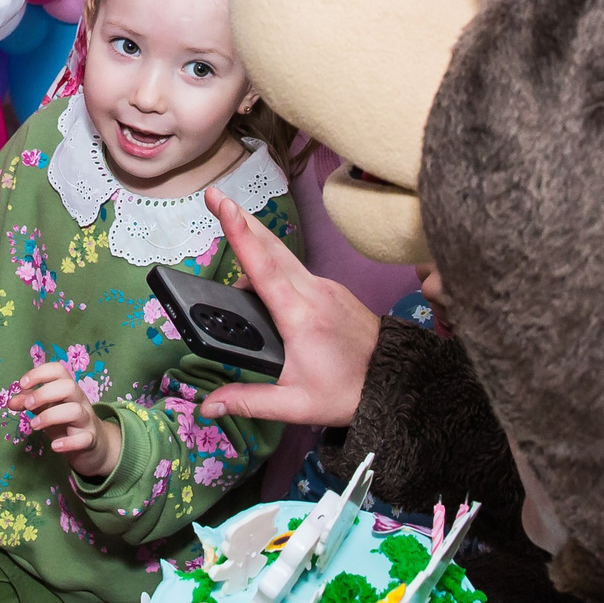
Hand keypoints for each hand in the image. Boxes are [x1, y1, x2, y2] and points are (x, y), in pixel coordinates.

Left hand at [3, 361, 119, 478]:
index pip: (58, 370)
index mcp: (68, 388)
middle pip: (68, 386)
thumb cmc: (66, 422)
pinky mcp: (91, 439)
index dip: (39, 373)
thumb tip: (11, 401)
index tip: (22, 385)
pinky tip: (54, 447)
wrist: (94, 445)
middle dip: (44, 394)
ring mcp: (87, 420)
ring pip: (75, 410)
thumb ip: (30, 402)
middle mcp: (80, 400)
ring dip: (50, 416)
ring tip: (34, 425)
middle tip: (27, 406)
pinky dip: (68, 443)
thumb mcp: (46, 409)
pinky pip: (84, 438)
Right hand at [194, 187, 380, 425]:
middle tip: (214, 196)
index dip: (240, 235)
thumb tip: (207, 406)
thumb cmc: (347, 392)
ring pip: (284, 255)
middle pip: (271, 247)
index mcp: (300, 317)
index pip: (263, 267)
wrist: (396, 383)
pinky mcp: (333, 289)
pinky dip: (274, 261)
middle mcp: (314, 293)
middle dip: (241, 219)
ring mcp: (327, 287)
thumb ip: (249, 401)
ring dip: (256, 237)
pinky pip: (297, 269)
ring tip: (230, 221)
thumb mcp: (295, 405)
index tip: (224, 207)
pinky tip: (261, 269)